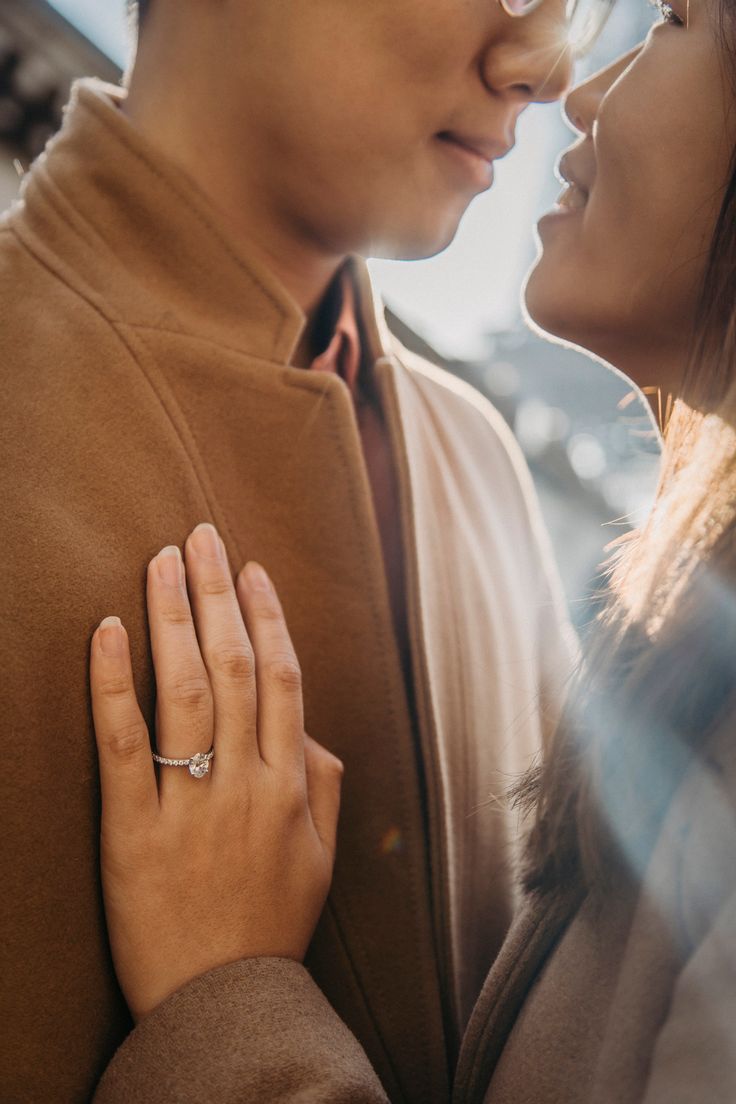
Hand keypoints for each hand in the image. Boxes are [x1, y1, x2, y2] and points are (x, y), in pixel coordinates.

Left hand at [89, 523, 342, 1020]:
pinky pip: (124, 746)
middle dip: (218, 594)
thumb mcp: (322, 856)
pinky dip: (115, 684)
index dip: (268, 616)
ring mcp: (191, 805)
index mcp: (291, 786)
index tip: (249, 568)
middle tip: (200, 535)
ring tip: (161, 560)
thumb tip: (305, 726)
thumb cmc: (273, 925)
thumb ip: (323, 782)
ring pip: (187, 690)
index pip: (283, 678)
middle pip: (236, 667)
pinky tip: (107, 632)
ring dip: (174, 618)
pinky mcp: (132, 832)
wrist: (223, 1004)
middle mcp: (247, 783)